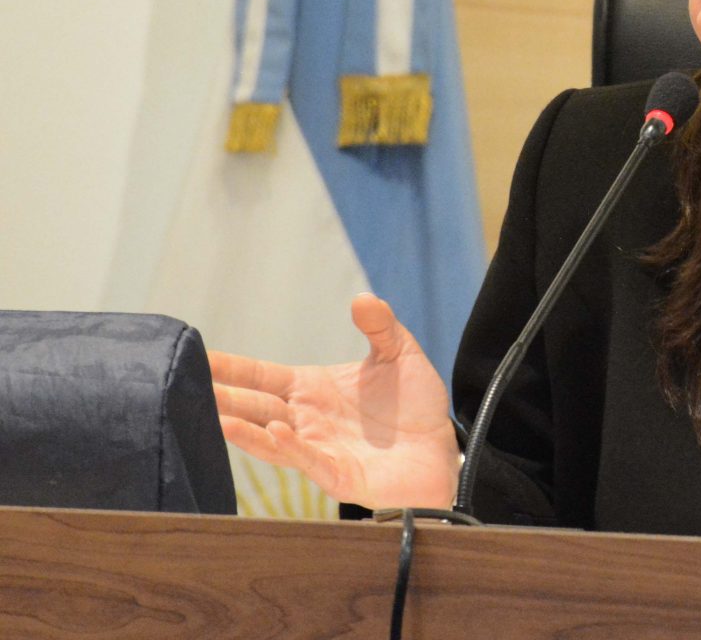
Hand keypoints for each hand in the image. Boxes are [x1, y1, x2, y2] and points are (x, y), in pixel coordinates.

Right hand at [210, 294, 461, 509]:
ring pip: (271, 439)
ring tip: (215, 414)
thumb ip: (381, 327)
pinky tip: (275, 431)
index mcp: (312, 389)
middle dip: (221, 398)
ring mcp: (319, 449)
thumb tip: (362, 298)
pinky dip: (290, 448)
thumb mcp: (400, 355)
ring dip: (244, 429)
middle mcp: (306, 420)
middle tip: (183, 388)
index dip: (230, 367)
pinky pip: (309, 460)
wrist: (443, 449)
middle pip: (254, 407)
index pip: (260, 376)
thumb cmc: (416, 406)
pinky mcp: (339, 475)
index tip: (195, 355)